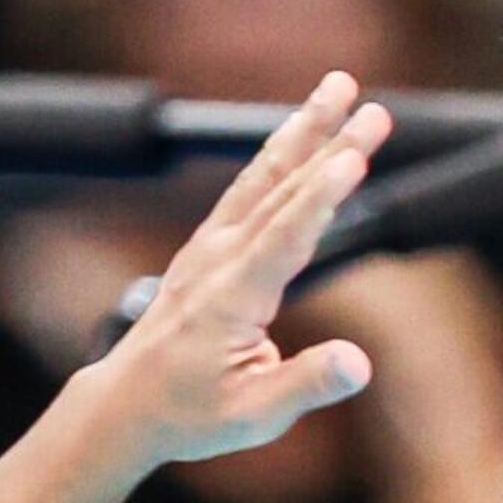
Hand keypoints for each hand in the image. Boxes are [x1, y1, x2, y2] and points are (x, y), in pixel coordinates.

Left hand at [89, 73, 391, 467]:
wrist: (127, 403)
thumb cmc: (190, 414)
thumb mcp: (254, 415)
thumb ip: (307, 385)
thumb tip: (359, 365)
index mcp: (230, 299)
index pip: (284, 238)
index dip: (320, 197)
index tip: (352, 157)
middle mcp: (218, 261)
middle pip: (282, 192)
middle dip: (329, 147)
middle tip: (376, 111)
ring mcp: (210, 246)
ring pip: (262, 176)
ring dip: (304, 129)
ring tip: (340, 87)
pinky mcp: (210, 243)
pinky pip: (250, 187)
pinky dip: (280, 152)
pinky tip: (301, 128)